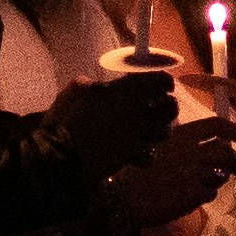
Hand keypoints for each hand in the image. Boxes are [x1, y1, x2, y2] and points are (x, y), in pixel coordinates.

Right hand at [59, 68, 179, 175]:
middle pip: (171, 107)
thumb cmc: (66, 120)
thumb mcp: (73, 92)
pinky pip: (150, 155)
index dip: (164, 81)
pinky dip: (145, 155)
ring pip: (166, 132)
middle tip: (159, 106)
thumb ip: (88, 84)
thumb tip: (94, 84)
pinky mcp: (134, 154)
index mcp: (126, 91)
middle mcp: (139, 111)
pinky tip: (136, 152)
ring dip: (159, 130)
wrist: (64, 155)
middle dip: (168, 106)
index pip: (160, 80)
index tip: (163, 84)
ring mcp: (139, 134)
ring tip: (148, 129)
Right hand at [117, 110, 235, 220]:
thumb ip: (183, 145)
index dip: (235, 131)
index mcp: (182, 135)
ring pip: (221, 174)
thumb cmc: (135, 172)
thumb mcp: (158, 147)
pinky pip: (210, 193)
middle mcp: (192, 151)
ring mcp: (195, 173)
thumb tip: (210, 147)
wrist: (123, 197)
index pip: (217, 126)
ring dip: (221, 179)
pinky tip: (191, 197)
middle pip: (227, 153)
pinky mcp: (194, 194)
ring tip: (213, 183)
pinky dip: (205, 194)